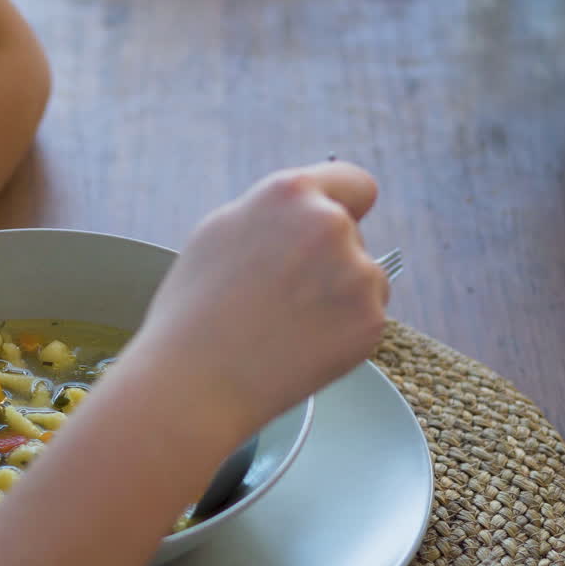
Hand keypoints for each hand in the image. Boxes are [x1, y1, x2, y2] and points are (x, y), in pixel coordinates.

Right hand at [132, 161, 388, 431]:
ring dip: (339, 297)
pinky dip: (342, 334)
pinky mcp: (370, 321)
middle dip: (329, 258)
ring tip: (285, 326)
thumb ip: (274, 215)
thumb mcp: (221, 233)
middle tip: (284, 295)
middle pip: (353, 234)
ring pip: (364, 279)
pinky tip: (298, 347)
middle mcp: (330, 224)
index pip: (354, 183)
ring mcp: (357, 273)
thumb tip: (306, 212)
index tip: (338, 224)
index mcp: (290, 193)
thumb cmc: (194, 311)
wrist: (195, 382)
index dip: (344, 206)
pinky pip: (365, 319)